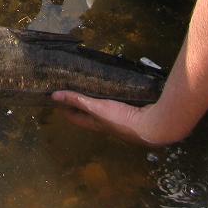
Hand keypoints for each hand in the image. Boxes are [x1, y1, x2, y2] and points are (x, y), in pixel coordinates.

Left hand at [52, 92, 186, 146]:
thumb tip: (54, 96)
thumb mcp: (97, 108)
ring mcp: (119, 118)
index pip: (74, 117)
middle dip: (80, 101)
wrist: (152, 126)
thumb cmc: (121, 119)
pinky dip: (111, 94)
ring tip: (91, 82)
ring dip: (96, 97)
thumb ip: (78, 100)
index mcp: (95, 124)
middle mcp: (105, 123)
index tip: (57, 95)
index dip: (64, 108)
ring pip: (102, 107)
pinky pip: (116, 101)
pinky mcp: (131, 111)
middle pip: (88, 112)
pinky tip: (113, 84)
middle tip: (74, 84)